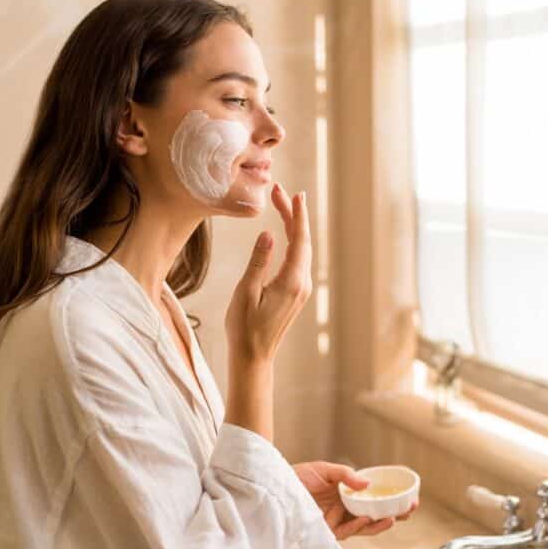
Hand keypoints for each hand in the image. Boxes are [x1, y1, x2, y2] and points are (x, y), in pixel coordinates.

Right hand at [225, 183, 311, 364]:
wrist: (254, 357)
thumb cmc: (245, 327)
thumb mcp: (246, 292)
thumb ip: (258, 262)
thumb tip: (268, 234)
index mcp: (291, 281)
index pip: (299, 240)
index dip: (297, 214)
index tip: (295, 194)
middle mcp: (302, 284)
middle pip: (302, 241)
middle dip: (293, 214)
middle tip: (279, 192)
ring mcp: (301, 289)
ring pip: (301, 250)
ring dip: (292, 226)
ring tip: (280, 205)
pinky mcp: (296, 293)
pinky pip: (298, 260)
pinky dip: (292, 241)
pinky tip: (284, 233)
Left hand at [292, 461, 417, 540]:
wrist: (276, 488)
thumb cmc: (298, 477)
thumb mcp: (324, 470)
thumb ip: (346, 475)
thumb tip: (367, 484)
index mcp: (348, 493)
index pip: (375, 499)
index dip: (392, 500)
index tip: (410, 497)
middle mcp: (346, 508)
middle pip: (375, 515)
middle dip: (394, 515)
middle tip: (410, 510)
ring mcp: (337, 520)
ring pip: (364, 527)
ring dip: (379, 524)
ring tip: (392, 518)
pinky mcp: (327, 531)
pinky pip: (346, 531)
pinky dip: (358, 526)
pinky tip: (367, 520)